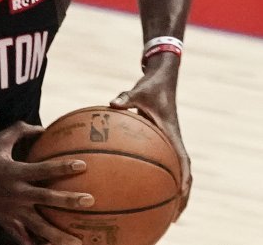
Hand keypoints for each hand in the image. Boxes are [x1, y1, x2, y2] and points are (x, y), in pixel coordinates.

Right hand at [0, 122, 92, 244]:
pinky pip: (22, 237)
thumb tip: (42, 127)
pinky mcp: (5, 221)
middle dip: (68, 201)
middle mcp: (16, 192)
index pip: (43, 169)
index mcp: (15, 172)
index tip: (82, 166)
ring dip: (58, 235)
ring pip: (39, 226)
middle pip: (47, 198)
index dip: (62, 167)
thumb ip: (19, 131)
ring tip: (77, 242)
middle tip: (89, 202)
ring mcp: (11, 210)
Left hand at [109, 54, 190, 218]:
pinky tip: (141, 190)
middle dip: (181, 197)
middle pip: (184, 176)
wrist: (161, 79)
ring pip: (177, 174)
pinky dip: (157, 179)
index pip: (182, 160)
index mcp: (171, 134)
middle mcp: (173, 142)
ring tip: (165, 215)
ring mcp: (169, 144)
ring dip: (174, 194)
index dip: (183, 178)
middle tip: (174, 218)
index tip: (180, 195)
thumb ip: (125, 98)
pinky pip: (162, 165)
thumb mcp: (137, 91)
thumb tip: (112, 104)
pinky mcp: (162, 143)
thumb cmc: (149, 87)